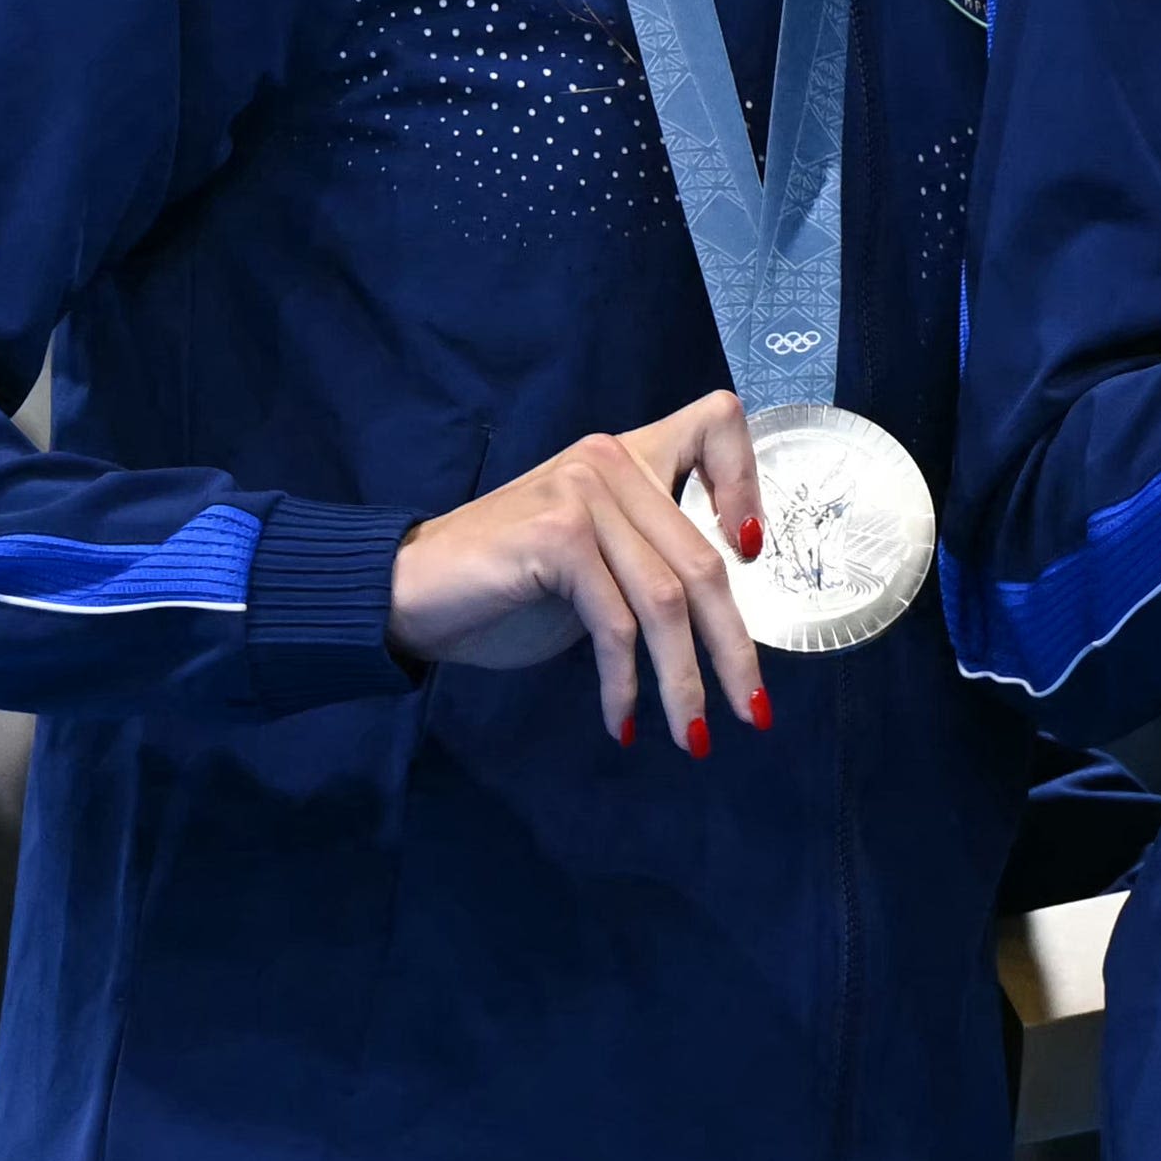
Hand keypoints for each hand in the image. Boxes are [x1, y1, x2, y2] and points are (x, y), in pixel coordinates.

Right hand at [386, 388, 767, 750]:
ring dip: (686, 682)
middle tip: (752, 711)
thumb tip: (724, 619)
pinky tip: (623, 722)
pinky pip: (615, 624)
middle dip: (734, 648)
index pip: (717, 424)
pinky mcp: (557, 535)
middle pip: (703, 559)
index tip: (752, 555)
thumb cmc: (504, 587)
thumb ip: (653, 562)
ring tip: (696, 736)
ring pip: (666, 601)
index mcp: (628, 456)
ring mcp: (583, 492)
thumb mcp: (597, 565)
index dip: (748, 483)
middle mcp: (611, 460)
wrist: (407, 594)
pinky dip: (624, 684)